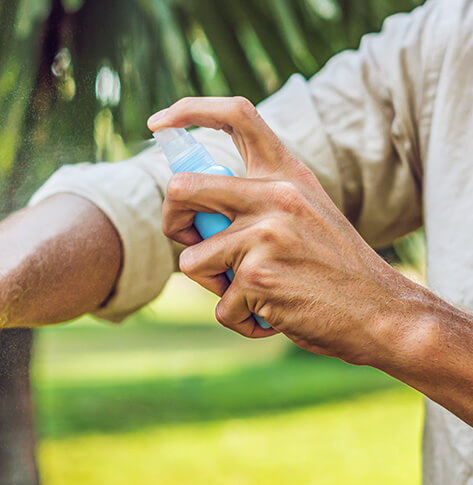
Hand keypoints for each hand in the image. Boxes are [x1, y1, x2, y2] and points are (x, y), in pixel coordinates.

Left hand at [148, 97, 415, 364]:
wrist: (380, 312)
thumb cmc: (333, 267)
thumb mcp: (305, 212)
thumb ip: (257, 199)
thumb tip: (187, 201)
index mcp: (286, 174)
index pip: (236, 115)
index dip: (189, 110)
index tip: (158, 123)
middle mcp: (275, 195)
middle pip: (182, 189)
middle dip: (170, 222)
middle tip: (188, 241)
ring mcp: (265, 235)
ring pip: (191, 260)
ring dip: (212, 285)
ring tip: (252, 292)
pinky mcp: (258, 277)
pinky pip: (219, 306)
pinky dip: (240, 319)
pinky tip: (272, 315)